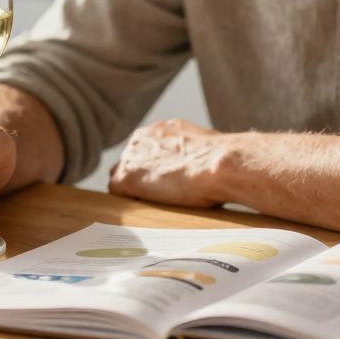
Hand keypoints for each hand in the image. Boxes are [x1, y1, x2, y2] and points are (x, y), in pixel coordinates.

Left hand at [108, 119, 230, 207]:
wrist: (220, 165)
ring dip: (133, 189)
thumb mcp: (205, 147)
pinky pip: (117, 191)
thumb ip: (193, 152)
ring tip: (152, 204)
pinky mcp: (127, 177)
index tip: (164, 181)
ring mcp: (131, 157)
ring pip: (121, 175)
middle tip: (159, 195)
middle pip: (131, 161)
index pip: (146, 149)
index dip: (153, 167)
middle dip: (141, 176)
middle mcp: (141, 138)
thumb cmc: (222, 161)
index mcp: (161, 129)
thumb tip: (203, 165)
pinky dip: (127, 201)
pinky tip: (143, 208)